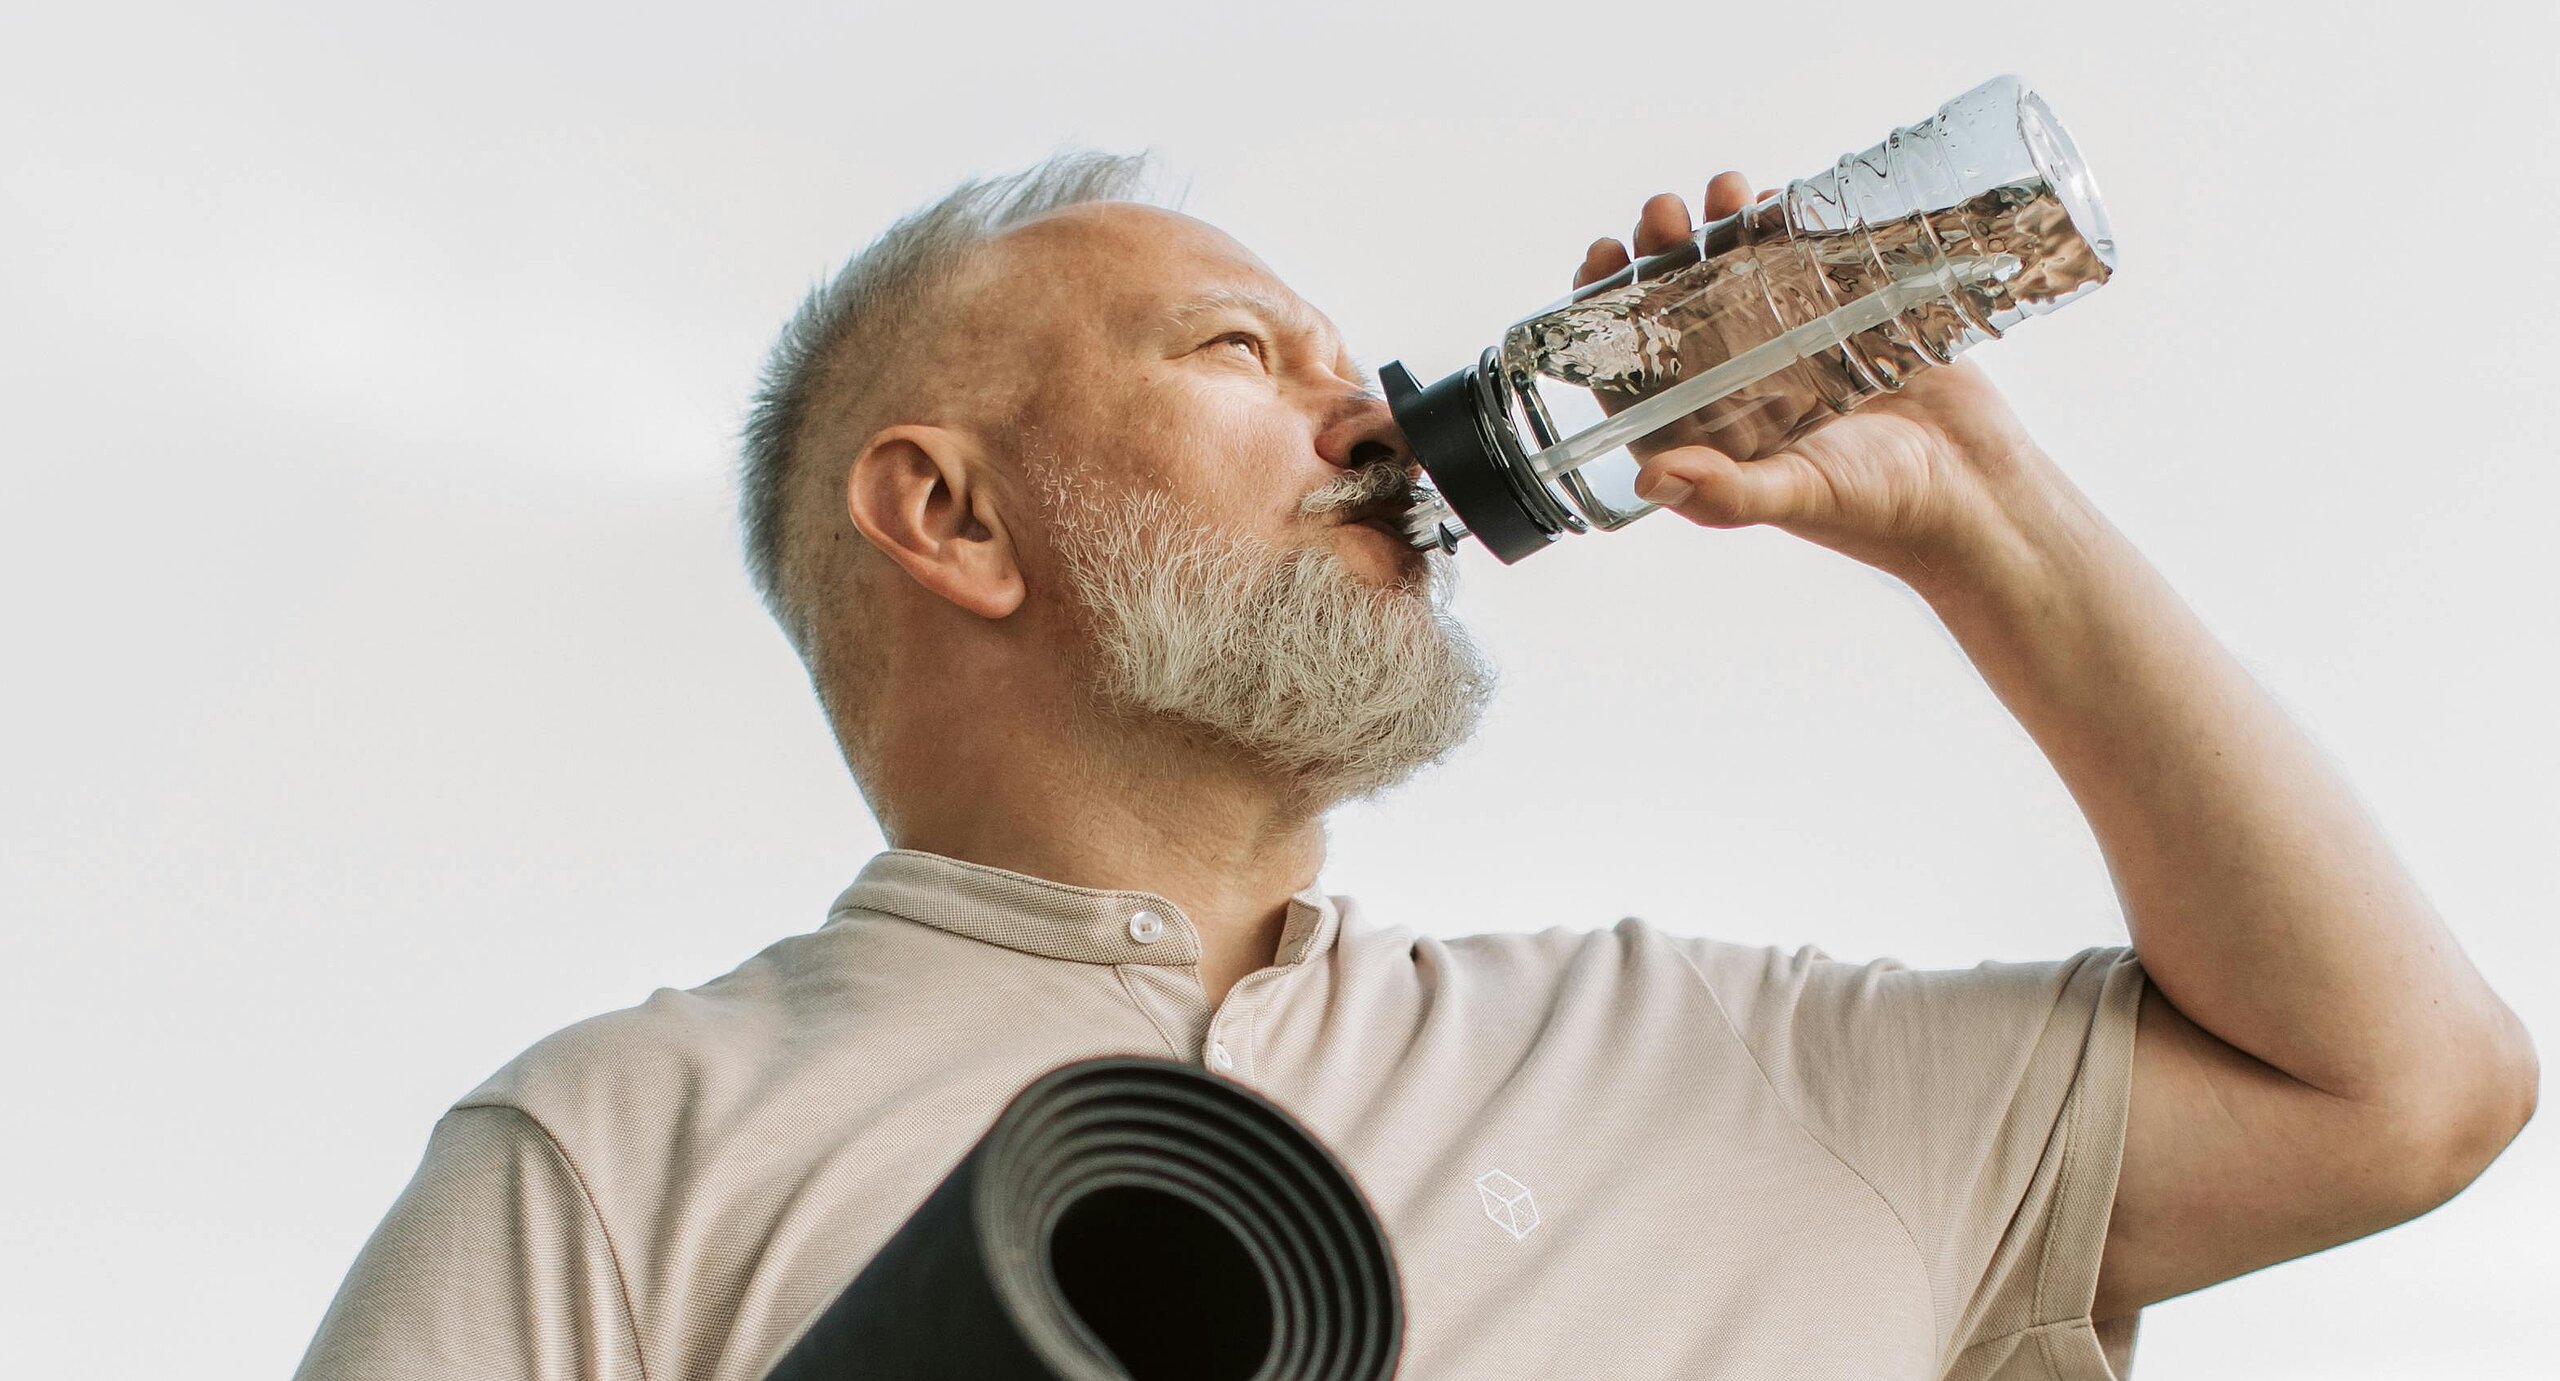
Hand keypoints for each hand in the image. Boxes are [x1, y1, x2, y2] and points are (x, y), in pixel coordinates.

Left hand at [1576, 172, 2060, 588]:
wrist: (1981, 489)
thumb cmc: (1883, 508)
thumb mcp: (1799, 496)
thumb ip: (1726, 493)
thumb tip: (1649, 479)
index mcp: (1709, 432)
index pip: (1636, 366)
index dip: (1607, 315)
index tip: (1601, 259)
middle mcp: (1740, 386)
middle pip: (1679, 307)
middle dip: (1663, 255)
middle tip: (1664, 214)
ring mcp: (1791, 346)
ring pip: (1737, 275)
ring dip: (1720, 229)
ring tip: (1725, 191)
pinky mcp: (1844, 315)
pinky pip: (1802, 260)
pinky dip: (1785, 226)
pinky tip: (1776, 197)